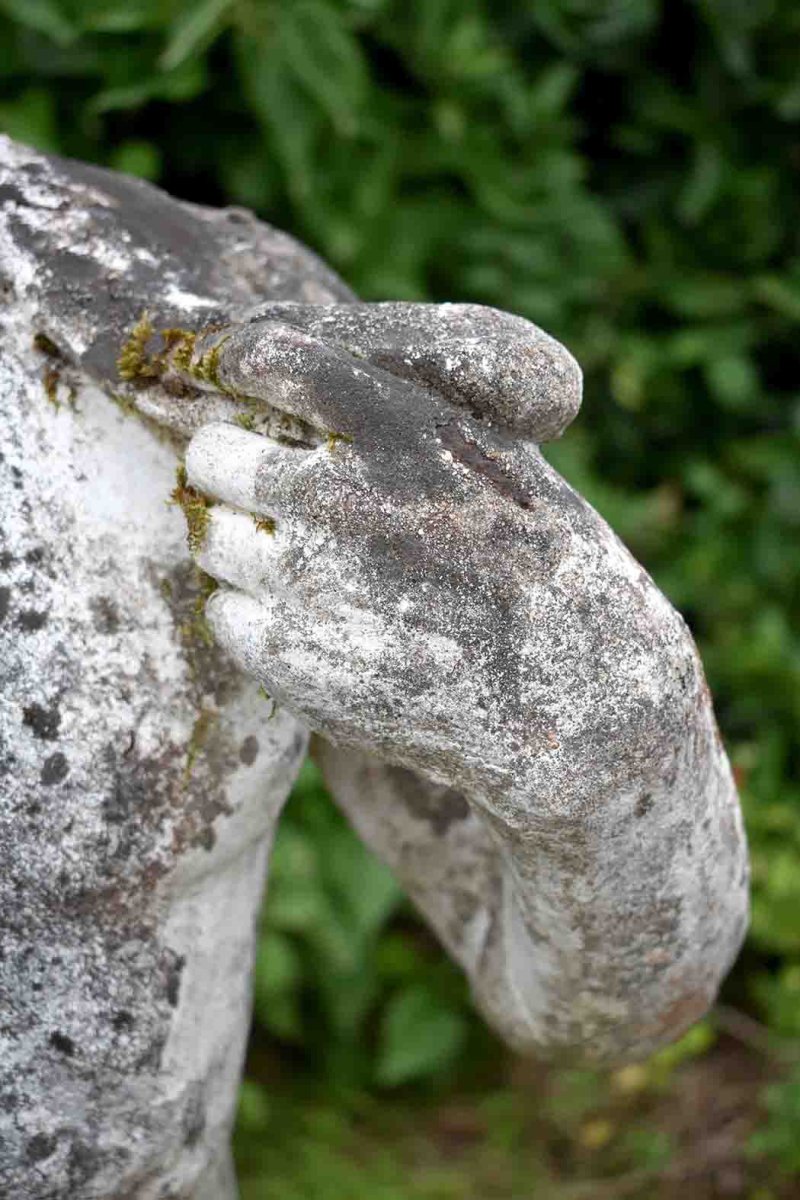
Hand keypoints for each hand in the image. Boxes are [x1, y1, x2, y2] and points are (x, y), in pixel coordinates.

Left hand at [182, 303, 694, 825]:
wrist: (570, 698)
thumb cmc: (540, 562)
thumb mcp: (504, 452)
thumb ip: (409, 401)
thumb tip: (311, 354)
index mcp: (398, 432)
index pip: (269, 360)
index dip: (243, 368)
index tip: (242, 385)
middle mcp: (341, 500)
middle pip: (212, 454)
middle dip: (235, 466)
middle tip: (273, 492)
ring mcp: (309, 586)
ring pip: (211, 536)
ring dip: (243, 543)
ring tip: (305, 564)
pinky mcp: (290, 661)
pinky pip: (223, 613)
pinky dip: (252, 613)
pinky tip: (311, 619)